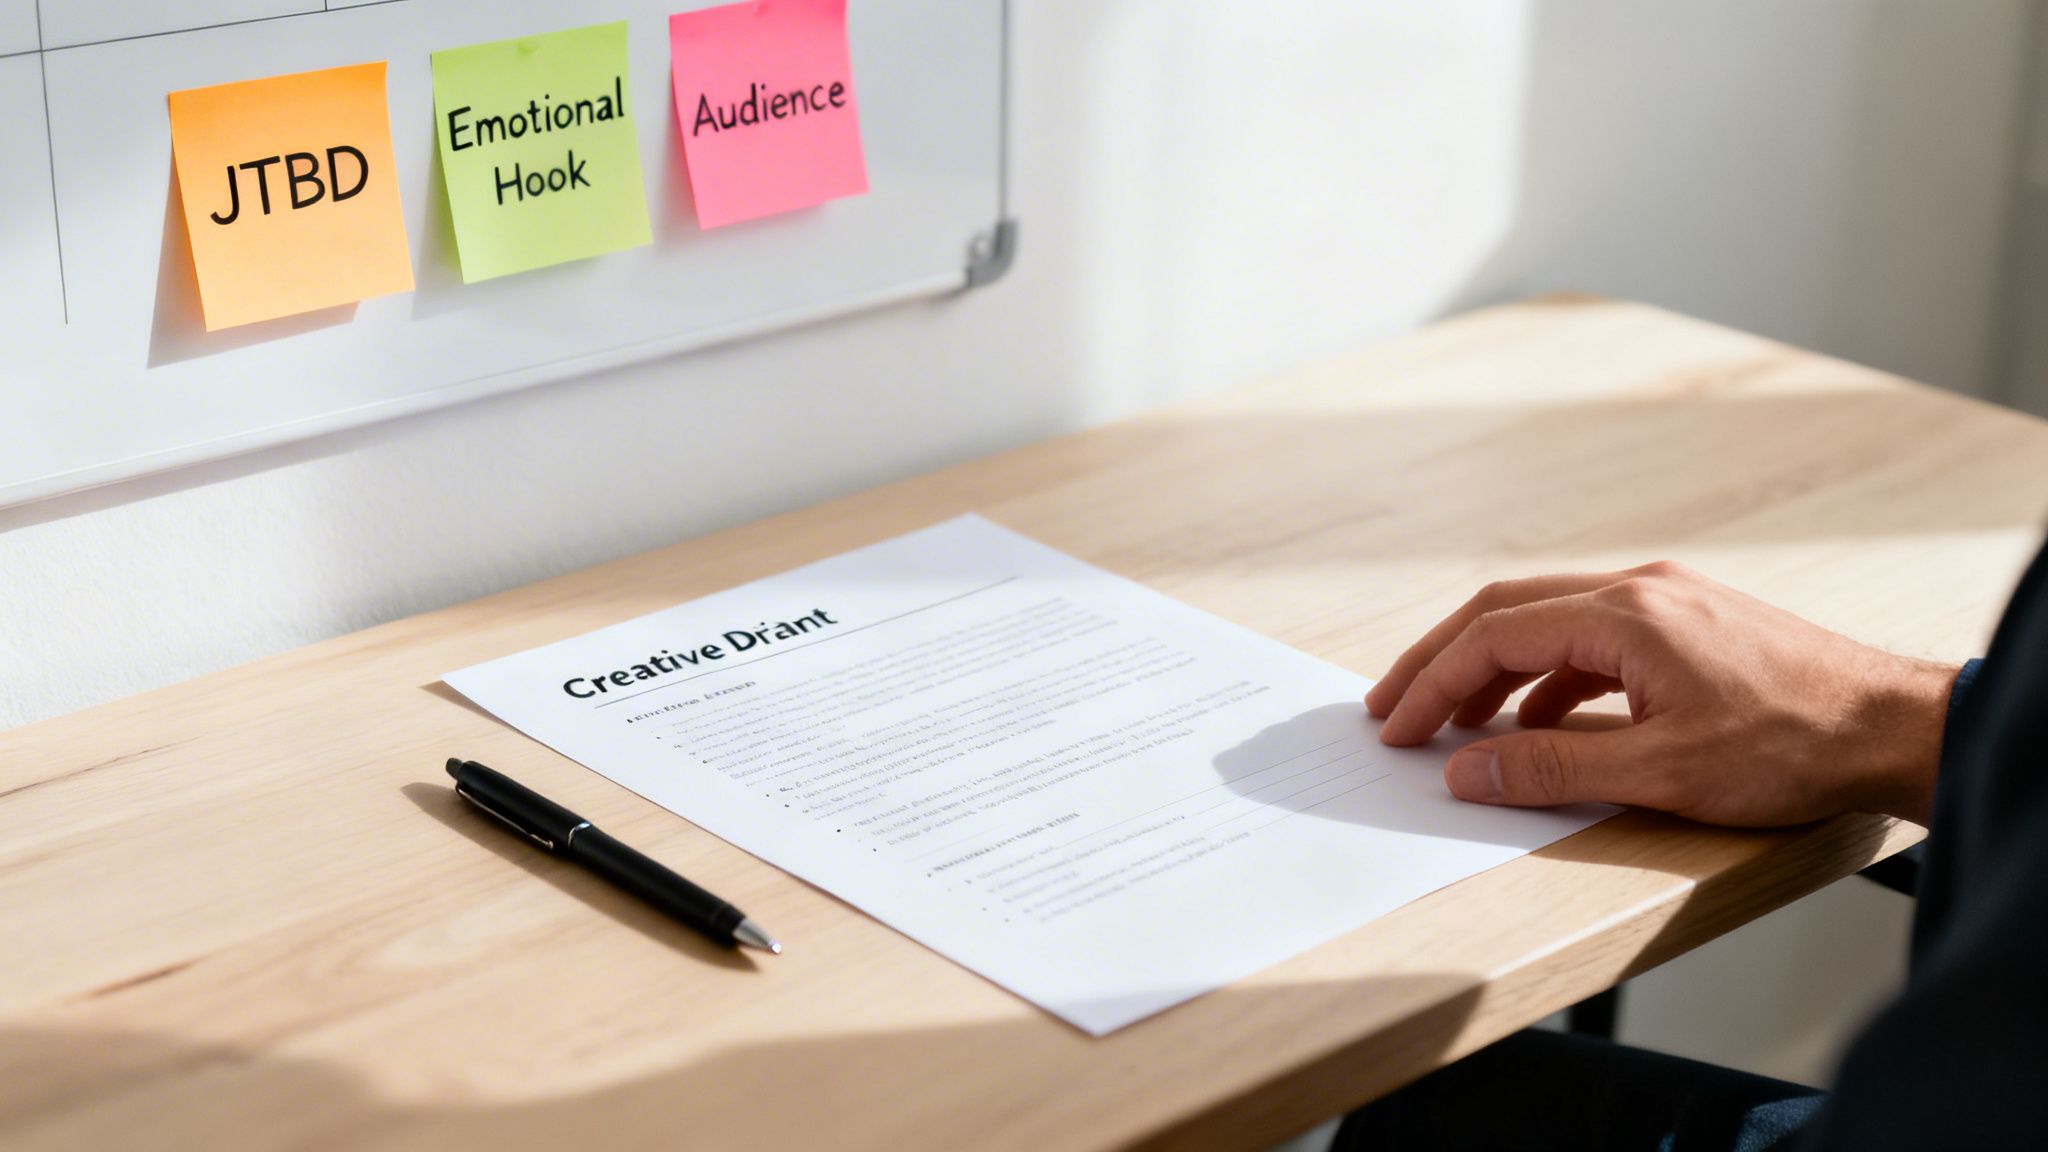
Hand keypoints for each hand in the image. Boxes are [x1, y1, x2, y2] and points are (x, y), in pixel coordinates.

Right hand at [1365, 562, 1956, 825]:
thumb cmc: (1792, 745)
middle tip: (1394, 709)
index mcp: (1624, 612)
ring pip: (1548, 622)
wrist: (1893, 727)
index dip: (1432, 682)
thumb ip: (1549, 767)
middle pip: (1507, 611)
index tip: (1395, 727)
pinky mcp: (1689, 623)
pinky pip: (1592, 639)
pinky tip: (1541, 723)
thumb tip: (1465, 768)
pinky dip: (1548, 678)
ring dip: (1493, 671)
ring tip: (1458, 726)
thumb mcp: (1659, 771)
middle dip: (1442, 662)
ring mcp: (1667, 600)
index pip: (1493, 634)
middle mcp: (1639, 589)